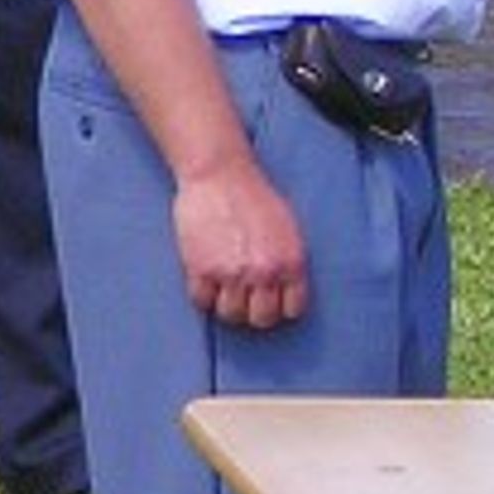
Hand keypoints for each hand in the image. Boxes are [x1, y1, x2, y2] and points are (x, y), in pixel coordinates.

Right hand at [173, 157, 305, 328]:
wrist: (219, 174)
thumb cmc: (253, 195)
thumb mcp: (287, 229)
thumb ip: (287, 261)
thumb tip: (282, 289)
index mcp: (291, 262)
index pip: (293, 309)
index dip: (280, 307)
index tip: (269, 301)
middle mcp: (264, 272)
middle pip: (262, 319)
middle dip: (253, 311)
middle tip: (244, 298)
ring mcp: (232, 273)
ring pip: (231, 315)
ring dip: (226, 304)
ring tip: (223, 288)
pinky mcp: (201, 269)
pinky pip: (202, 301)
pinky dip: (203, 295)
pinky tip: (205, 279)